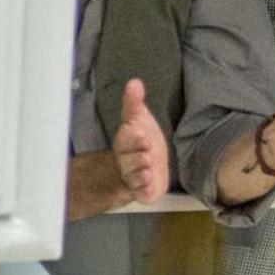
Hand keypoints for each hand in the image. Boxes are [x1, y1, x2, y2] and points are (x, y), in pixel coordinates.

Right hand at [113, 79, 170, 204]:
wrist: (148, 163)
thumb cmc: (141, 139)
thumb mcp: (139, 119)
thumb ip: (134, 103)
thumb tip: (134, 82)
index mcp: (125, 143)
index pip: (126, 140)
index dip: (134, 139)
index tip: (142, 135)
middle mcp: (127, 161)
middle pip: (129, 160)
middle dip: (137, 157)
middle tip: (146, 154)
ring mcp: (135, 177)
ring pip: (135, 176)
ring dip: (140, 173)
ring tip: (147, 168)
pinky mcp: (144, 190)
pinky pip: (142, 192)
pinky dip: (145, 190)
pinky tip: (149, 185)